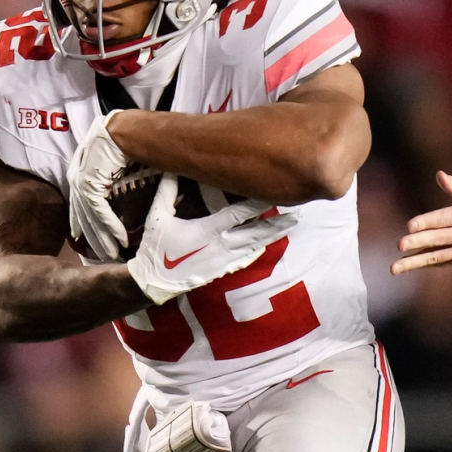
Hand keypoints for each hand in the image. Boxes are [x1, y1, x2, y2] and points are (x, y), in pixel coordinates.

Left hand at [69, 111, 130, 260]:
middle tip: (100, 253)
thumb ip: (114, 172)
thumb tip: (125, 181)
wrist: (126, 128)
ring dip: (103, 237)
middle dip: (93, 236)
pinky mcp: (91, 185)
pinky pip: (101, 213)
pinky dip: (112, 228)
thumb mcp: (116, 157)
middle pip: (83, 213)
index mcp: (79, 169)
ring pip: (91, 217)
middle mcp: (76, 177)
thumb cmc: (127, 138)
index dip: (82, 220)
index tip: (84, 235)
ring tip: (111, 253)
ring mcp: (82, 181)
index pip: (79, 201)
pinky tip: (120, 241)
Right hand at [127, 174, 297, 303]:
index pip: (239, 213)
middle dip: (277, 221)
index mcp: (208, 230)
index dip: (258, 202)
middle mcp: (222, 245)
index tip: (274, 191)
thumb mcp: (158, 217)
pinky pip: (247, 259)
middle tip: (297, 212)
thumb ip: (167, 192)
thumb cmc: (156, 249)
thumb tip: (171, 168)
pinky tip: (268, 243)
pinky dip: (260, 249)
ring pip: (256, 245)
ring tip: (291, 223)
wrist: (154, 283)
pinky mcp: (223, 270)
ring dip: (273, 234)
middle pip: (257, 231)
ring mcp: (225, 260)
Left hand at [391, 171, 451, 274]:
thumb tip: (439, 174)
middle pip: (438, 239)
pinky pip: (442, 262)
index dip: (425, 222)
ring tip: (395, 268)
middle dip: (418, 242)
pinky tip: (408, 265)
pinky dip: (426, 264)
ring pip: (437, 256)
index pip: (442, 219)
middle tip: (400, 245)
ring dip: (415, 262)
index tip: (409, 226)